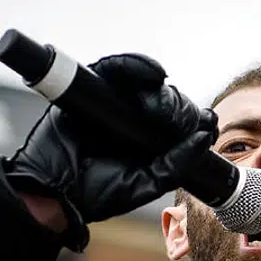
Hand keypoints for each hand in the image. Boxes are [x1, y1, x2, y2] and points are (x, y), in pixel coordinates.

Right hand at [3, 54, 215, 249]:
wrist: (52, 192)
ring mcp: (111, 104)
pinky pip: (112, 69)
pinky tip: (149, 74)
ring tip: (164, 87)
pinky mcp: (89, 90)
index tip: (208, 120)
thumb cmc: (94, 194)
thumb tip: (203, 138)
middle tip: (180, 113)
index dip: (194, 118)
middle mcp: (130, 121)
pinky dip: (131, 65)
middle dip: (176, 102)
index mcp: (145, 142)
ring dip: (155, 78)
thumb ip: (175, 164)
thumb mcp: (145, 183)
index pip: (176, 122)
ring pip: (139, 79)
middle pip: (161, 97)